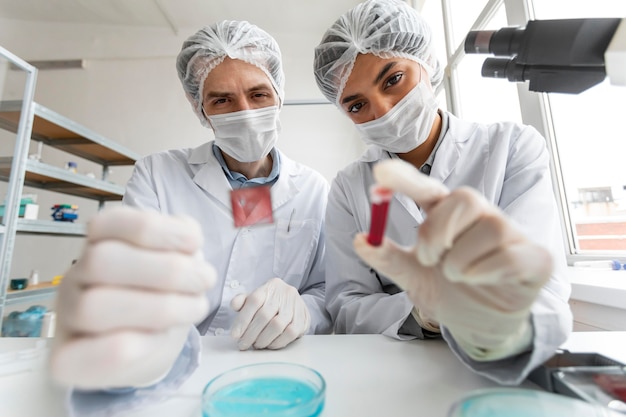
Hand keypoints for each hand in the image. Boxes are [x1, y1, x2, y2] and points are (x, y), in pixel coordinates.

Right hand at [49, 206, 215, 388]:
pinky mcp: (72, 359)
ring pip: (95, 306)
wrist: (144, 346)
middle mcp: (77, 274)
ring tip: (195, 307)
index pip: (108, 222)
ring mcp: (69, 317)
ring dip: (161, 308)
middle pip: (102, 260)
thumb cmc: (160, 293)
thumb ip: (179, 246)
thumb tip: (188, 239)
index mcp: (99, 242)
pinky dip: (140, 342)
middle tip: (205, 280)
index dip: (156, 230)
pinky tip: (165, 336)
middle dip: (167, 270)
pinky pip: (99, 351)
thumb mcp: (175, 260)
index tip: (195, 244)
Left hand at [230, 278, 309, 349]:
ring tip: (256, 345)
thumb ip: (242, 301)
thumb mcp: (256, 298)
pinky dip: (277, 342)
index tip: (235, 335)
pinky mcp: (303, 318)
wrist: (294, 303)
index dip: (243, 319)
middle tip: (243, 344)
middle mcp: (284, 293)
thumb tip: (234, 305)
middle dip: (251, 334)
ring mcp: (295, 305)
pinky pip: (290, 333)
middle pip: (264, 315)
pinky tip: (270, 345)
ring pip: (277, 326)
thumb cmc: (270, 303)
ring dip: (263, 339)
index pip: (254, 301)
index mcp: (269, 287)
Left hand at [354, 159, 551, 358]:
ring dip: (461, 259)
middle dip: (438, 230)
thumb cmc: (449, 291)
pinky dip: (486, 271)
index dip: (407, 180)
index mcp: (450, 217)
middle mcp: (481, 219)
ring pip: (491, 227)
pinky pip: (513, 255)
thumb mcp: (413, 277)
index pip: (430, 190)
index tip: (380, 172)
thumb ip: (389, 258)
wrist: (479, 326)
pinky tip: (477, 281)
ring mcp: (510, 236)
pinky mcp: (535, 259)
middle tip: (427, 257)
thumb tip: (360, 240)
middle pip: (465, 199)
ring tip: (455, 276)